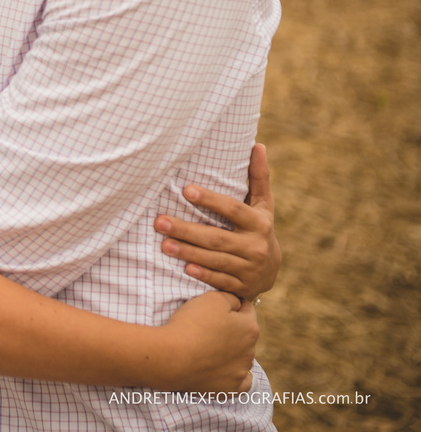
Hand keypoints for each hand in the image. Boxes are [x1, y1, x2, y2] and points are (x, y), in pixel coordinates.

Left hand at [155, 143, 278, 299]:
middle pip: (217, 238)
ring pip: (215, 260)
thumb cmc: (258, 227)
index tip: (186, 190)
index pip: (233, 209)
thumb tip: (256, 144)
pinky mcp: (241, 286)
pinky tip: (184, 268)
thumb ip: (258, 176)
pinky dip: (204, 275)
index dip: (210, 200)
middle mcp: (256, 246)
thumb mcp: (262, 204)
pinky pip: (220, 281)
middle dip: (186, 230)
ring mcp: (249, 269)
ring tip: (164, 243)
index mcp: (259, 222)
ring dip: (188, 252)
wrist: (271, 270)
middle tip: (159, 221)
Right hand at [161, 291, 257, 392]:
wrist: (172, 357)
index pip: (247, 310)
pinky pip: (242, 383)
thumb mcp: (211, 298)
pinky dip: (235, 375)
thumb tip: (237, 303)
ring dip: (232, 352)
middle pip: (245, 335)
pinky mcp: (229, 389)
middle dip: (233, 330)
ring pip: (243, 358)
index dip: (233, 305)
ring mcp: (240, 372)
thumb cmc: (191, 324)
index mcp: (250, 328)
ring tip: (211, 349)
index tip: (217, 306)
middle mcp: (250, 351)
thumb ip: (230, 298)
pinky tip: (225, 370)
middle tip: (209, 327)